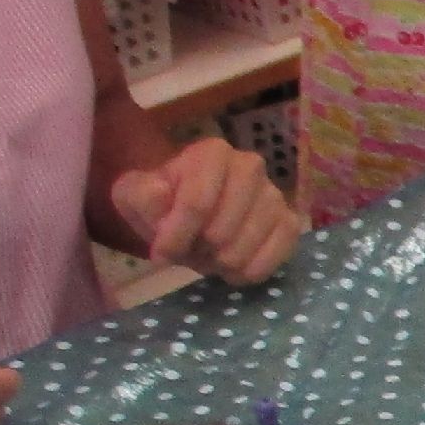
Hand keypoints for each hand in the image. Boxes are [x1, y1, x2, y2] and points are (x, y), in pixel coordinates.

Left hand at [111, 137, 300, 285]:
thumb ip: (140, 194)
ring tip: (209, 257)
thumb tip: (160, 193)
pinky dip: (248, 272)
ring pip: (243, 249)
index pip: (197, 203)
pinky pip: (273, 258)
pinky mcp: (291, 223)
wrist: (190, 216)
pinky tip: (232, 269)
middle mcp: (251, 166)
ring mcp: (275, 195)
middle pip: (221, 231)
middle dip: (198, 250)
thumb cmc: (163, 204)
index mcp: (213, 153)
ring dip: (219, 263)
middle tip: (189, 250)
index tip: (160, 254)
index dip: (176, 237)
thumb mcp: (134, 196)